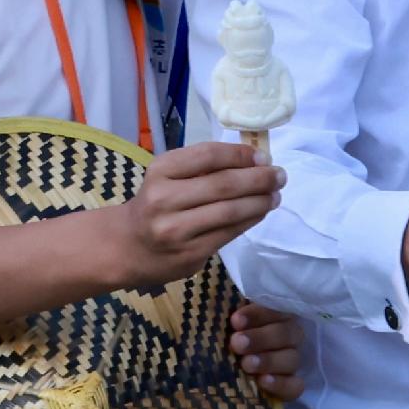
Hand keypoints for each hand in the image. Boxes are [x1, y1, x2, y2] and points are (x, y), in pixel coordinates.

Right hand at [108, 140, 283, 288]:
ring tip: (275, 195)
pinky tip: (260, 212)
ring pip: (230, 211)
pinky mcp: (189, 254)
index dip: (241, 154)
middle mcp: (164, 199)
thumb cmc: (155, 204)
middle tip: (280, 175)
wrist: (128, 246)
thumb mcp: (167, 176)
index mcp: (160, 171)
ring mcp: (176, 230)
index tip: (263, 156)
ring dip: (260, 202)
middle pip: (223, 184)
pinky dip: (249, 220)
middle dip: (259, 179)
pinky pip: (228, 233)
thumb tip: (254, 159)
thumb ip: (202, 167)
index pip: (208, 156)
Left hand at [228, 297, 305, 401]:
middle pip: (286, 333)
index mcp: (274, 314)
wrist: (225, 375)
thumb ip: (225, 315)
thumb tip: (216, 307)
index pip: (274, 309)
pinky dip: (281, 384)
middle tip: (237, 343)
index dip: (256, 314)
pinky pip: (295, 386)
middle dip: (261, 338)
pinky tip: (263, 381)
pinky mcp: (291, 387)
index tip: (235, 321)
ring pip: (291, 358)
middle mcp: (287, 336)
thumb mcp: (224, 325)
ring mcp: (290, 362)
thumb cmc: (224, 340)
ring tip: (246, 364)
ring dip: (269, 360)